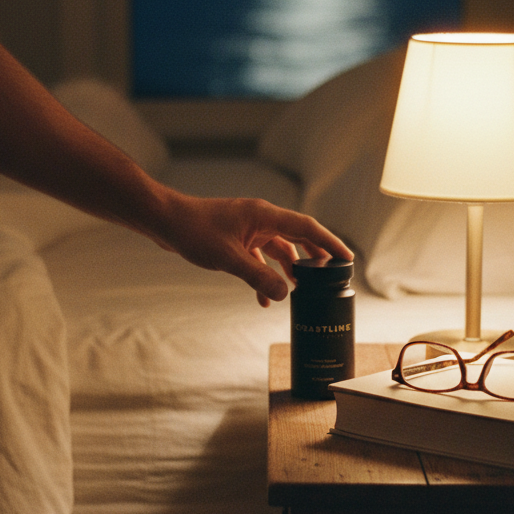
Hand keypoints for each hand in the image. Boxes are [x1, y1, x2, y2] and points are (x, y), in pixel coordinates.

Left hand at [146, 186, 353, 306]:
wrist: (165, 221)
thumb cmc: (194, 231)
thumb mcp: (228, 259)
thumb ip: (258, 277)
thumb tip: (285, 294)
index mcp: (265, 215)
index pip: (307, 228)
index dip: (330, 243)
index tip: (347, 259)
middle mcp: (261, 219)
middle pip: (298, 237)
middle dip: (314, 259)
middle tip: (331, 277)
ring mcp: (249, 228)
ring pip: (279, 249)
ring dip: (289, 270)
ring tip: (301, 292)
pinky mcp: (237, 238)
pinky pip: (260, 257)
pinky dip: (265, 275)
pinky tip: (265, 298)